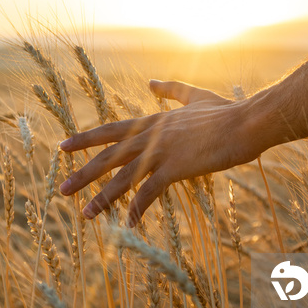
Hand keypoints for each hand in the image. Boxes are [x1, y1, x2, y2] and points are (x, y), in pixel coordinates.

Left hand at [59, 79, 265, 226]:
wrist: (246, 121)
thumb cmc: (225, 111)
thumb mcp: (194, 95)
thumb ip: (170, 89)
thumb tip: (151, 81)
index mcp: (151, 121)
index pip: (109, 130)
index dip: (85, 139)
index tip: (62, 146)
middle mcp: (149, 136)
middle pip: (107, 157)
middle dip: (82, 173)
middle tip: (60, 189)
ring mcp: (160, 152)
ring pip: (122, 178)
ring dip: (101, 197)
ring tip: (82, 214)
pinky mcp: (175, 168)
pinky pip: (150, 193)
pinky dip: (137, 210)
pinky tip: (128, 225)